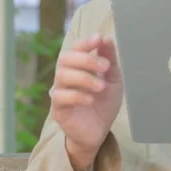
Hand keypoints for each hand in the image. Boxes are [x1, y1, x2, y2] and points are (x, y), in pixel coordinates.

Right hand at [51, 34, 122, 167]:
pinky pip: (60, 96)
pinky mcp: (58, 109)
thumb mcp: (112, 80)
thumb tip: (106, 39)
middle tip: (105, 66)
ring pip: (62, 76)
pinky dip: (77, 95)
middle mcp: (65, 76)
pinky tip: (90, 100)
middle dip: (86, 59)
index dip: (85, 42)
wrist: (99, 131)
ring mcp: (59, 92)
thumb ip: (109, 60)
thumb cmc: (103, 104)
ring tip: (101, 87)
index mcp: (77, 67)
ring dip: (84, 78)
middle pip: (65, 58)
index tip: (99, 39)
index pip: (75, 48)